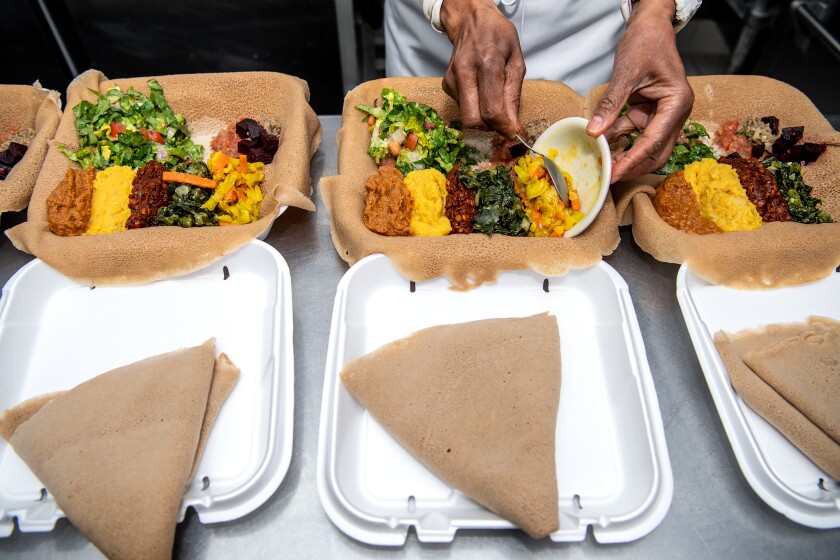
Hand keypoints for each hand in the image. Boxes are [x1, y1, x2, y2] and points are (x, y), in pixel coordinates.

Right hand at [439, 0, 525, 138]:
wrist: (471, 21)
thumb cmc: (498, 38)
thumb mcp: (516, 62)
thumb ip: (513, 96)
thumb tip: (512, 126)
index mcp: (487, 63)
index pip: (491, 109)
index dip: (503, 127)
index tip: (512, 132)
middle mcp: (465, 71)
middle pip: (473, 120)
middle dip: (490, 128)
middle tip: (502, 123)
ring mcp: (452, 78)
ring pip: (466, 117)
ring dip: (483, 118)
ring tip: (493, 102)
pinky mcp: (446, 84)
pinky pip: (462, 108)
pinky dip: (474, 107)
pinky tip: (480, 92)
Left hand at [587, 0, 693, 182]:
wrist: (650, 27)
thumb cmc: (646, 43)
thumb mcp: (626, 72)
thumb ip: (611, 103)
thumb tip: (594, 131)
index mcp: (677, 103)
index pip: (654, 141)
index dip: (634, 160)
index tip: (615, 174)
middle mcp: (674, 113)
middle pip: (655, 151)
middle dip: (633, 165)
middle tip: (608, 176)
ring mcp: (661, 115)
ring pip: (644, 146)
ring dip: (624, 155)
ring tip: (602, 164)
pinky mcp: (648, 113)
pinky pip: (633, 133)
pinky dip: (618, 140)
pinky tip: (601, 146)